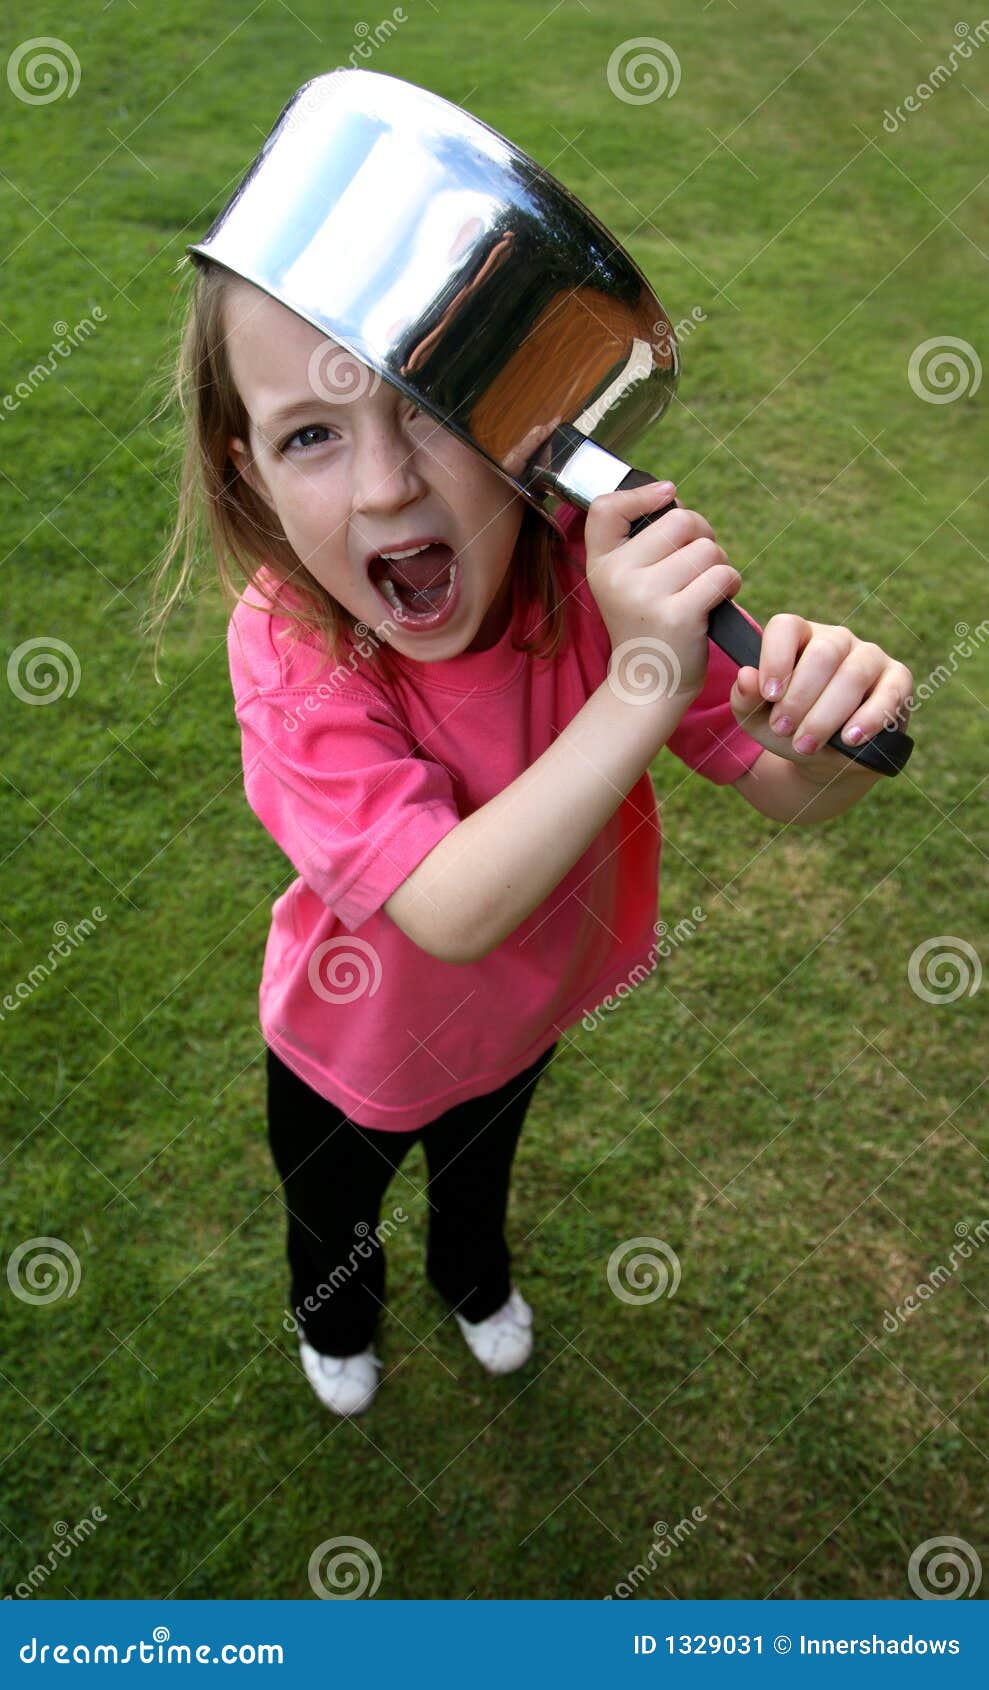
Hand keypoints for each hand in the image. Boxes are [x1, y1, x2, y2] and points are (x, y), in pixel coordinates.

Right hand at [584, 480, 741, 698]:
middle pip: (679, 520)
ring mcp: (646, 596)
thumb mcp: (624, 581)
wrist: (649, 682)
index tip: (668, 495)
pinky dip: (730, 584)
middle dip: (701, 535)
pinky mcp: (678, 615)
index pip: (606, 508)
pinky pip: (722, 575)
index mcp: (601, 564)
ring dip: (718, 565)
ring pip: (707, 549)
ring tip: (704, 588)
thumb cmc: (647, 622)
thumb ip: (638, 540)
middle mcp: (617, 577)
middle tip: (697, 563)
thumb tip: (669, 494)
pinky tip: (717, 601)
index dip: (641, 493)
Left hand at [728, 614, 914, 776]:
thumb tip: (746, 676)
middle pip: (822, 654)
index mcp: (799, 638)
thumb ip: (745, 698)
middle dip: (800, 698)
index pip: (786, 626)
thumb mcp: (758, 720)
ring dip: (826, 715)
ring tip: (806, 745)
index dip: (776, 658)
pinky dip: (869, 719)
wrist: (825, 760)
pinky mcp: (898, 681)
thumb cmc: (790, 730)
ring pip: (853, 675)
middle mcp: (836, 640)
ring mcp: (870, 657)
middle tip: (783, 730)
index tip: (769, 695)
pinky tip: (850, 739)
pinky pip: (890, 693)